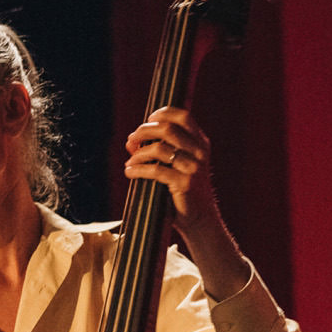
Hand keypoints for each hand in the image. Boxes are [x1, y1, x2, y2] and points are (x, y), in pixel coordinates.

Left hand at [124, 106, 220, 237]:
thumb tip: (130, 142)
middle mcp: (200, 152)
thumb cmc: (183, 190)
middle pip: (167, 129)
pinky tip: (130, 172)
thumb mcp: (175, 165)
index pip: (183, 116)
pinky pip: (155, 170)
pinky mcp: (186, 183)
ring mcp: (194, 167)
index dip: (162, 113)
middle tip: (132, 140)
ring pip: (159, 149)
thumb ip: (157, 149)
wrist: (199, 218)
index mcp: (201, 143)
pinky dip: (138, 169)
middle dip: (144, 131)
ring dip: (138, 154)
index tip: (148, 120)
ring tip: (130, 162)